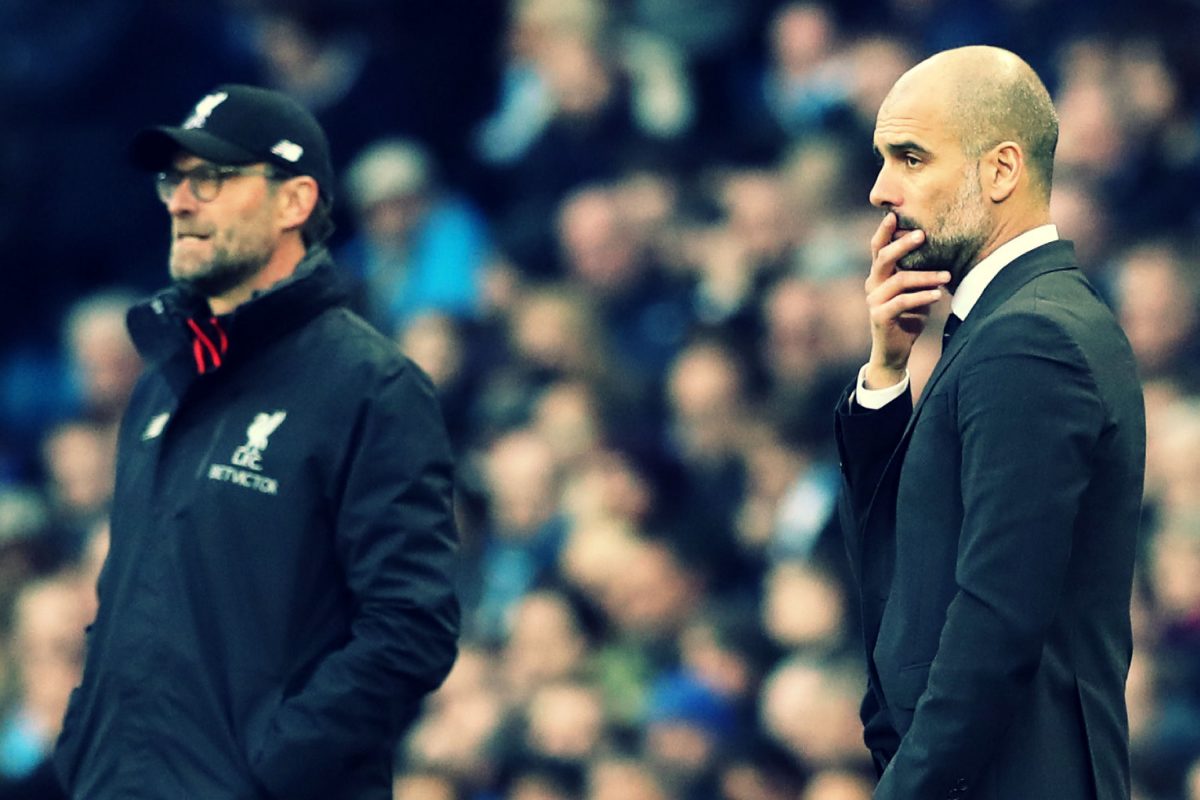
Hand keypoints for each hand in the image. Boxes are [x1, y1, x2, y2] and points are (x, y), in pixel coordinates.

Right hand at [864, 212, 948, 387]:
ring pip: (898, 280)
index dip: (884, 230)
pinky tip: (938, 295)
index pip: (878, 247)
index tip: (895, 214)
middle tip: (922, 235)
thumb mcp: (914, 289)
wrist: (894, 349)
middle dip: (902, 244)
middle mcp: (872, 284)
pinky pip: (902, 302)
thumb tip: (940, 246)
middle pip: (883, 257)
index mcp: (878, 274)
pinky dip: (922, 297)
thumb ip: (918, 270)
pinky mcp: (880, 316)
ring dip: (925, 276)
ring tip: (947, 275)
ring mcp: (874, 300)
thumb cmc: (908, 315)